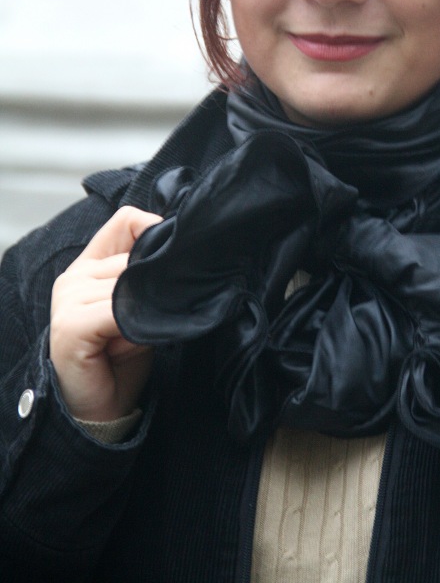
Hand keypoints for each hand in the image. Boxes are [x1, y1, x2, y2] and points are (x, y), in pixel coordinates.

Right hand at [50, 206, 161, 421]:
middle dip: (157, 283)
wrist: (102, 410)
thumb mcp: (139, 307)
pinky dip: (135, 325)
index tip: (177, 258)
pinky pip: (117, 311)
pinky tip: (133, 341)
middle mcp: (73, 276)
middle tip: (159, 314)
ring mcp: (67, 299)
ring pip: (129, 282)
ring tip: (140, 334)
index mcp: (89, 265)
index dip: (156, 233)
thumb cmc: (123, 357)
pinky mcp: (71, 324)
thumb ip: (146, 276)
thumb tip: (181, 252)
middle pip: (133, 253)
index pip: (127, 220)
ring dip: (146, 311)